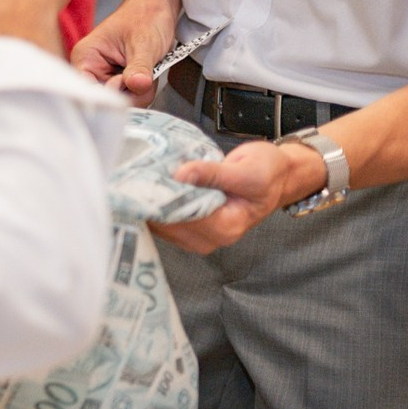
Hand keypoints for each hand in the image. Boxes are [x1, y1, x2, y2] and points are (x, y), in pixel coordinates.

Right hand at [70, 0, 178, 107]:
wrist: (157, 8)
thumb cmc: (145, 16)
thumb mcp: (144, 43)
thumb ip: (140, 67)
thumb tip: (137, 85)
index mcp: (85, 56)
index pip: (87, 89)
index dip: (108, 95)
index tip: (128, 88)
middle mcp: (90, 69)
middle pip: (106, 100)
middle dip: (130, 94)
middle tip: (144, 76)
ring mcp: (105, 76)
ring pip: (120, 101)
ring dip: (139, 92)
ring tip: (147, 70)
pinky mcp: (118, 80)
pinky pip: (129, 97)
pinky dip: (143, 91)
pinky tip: (147, 74)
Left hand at [151, 140, 324, 253]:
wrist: (277, 174)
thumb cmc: (268, 173)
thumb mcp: (246, 170)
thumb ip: (213, 173)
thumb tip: (181, 174)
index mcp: (225, 228)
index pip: (181, 218)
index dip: (159, 200)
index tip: (139, 181)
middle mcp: (209, 238)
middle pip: (166, 224)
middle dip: (148, 201)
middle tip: (130, 175)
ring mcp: (198, 233)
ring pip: (161, 222)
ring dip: (148, 200)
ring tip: (136, 176)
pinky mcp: (190, 224)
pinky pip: (165, 216)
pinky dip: (155, 200)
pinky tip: (148, 183)